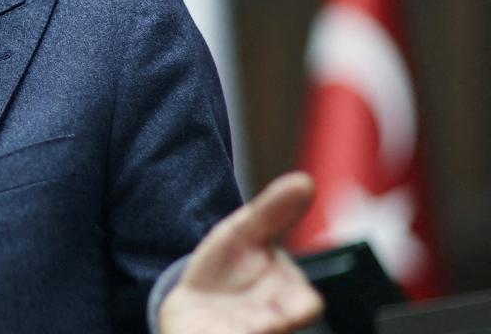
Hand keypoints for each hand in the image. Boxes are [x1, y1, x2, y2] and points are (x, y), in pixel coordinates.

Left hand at [160, 172, 324, 333]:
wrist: (193, 303)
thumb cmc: (229, 268)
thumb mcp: (244, 233)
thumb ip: (273, 212)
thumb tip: (304, 181)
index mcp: (288, 298)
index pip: (305, 306)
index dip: (300, 307)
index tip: (298, 308)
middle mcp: (271, 322)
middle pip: (279, 326)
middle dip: (272, 326)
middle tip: (264, 324)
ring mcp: (244, 333)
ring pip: (248, 333)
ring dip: (240, 331)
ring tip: (225, 329)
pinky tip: (205, 330)